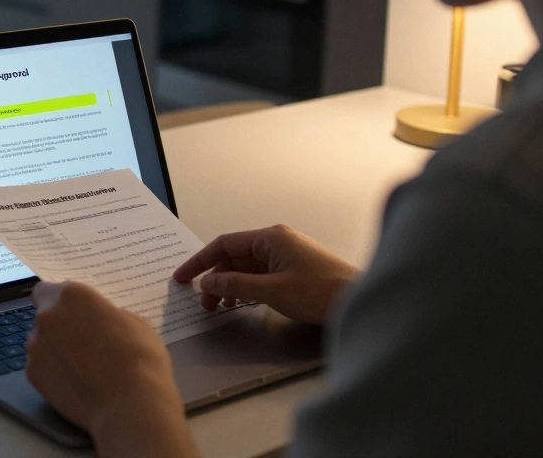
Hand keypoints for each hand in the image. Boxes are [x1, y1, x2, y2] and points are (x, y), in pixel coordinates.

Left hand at [27, 282, 197, 457]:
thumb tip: (99, 320)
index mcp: (72, 295)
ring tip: (82, 366)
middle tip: (83, 340)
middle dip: (60, 324)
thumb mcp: (133, 322)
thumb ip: (107, 314)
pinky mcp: (33, 374)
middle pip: (44, 315)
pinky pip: (40, 365)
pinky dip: (53, 370)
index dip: (59, 300)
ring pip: (40, 341)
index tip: (71, 311)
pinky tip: (75, 381)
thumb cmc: (140, 359)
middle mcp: (47, 316)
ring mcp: (36, 346)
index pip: (48, 288)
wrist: (131, 406)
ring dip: (55, 347)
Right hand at [173, 224, 359, 324]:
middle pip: (234, 257)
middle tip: (204, 301)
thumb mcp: (272, 290)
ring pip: (246, 268)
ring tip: (219, 305)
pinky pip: (260, 276)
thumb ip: (236, 284)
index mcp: (271, 238)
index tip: (183, 277)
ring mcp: (286, 257)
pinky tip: (241, 302)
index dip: (200, 260)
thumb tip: (209, 280)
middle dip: (215, 277)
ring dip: (230, 285)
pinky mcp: (293, 271)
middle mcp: (276, 242)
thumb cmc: (322, 292)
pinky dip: (246, 288)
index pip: (225, 244)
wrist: (359, 300)